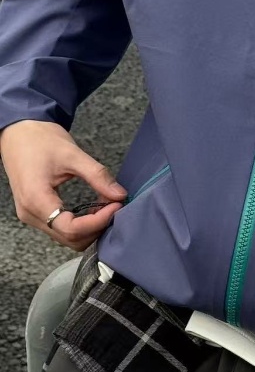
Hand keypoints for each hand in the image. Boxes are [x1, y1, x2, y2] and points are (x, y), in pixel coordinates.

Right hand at [0, 120, 127, 251]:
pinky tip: (93, 208)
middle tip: (115, 206)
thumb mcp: (73, 154)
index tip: (116, 205)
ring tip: (106, 206)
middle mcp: (30, 214)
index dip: (98, 222)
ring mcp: (31, 216)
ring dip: (89, 228)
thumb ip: (97, 175)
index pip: (71, 228)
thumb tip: (120, 194)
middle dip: (96, 227)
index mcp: (36, 200)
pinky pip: (60, 228)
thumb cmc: (40, 140)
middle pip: (70, 238)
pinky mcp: (35, 213)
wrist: (19, 132)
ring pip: (66, 238)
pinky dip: (80, 224)